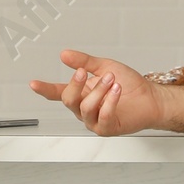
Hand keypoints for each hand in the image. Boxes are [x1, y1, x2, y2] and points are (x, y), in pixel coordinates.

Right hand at [28, 50, 165, 138]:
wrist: (150, 98)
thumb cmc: (130, 85)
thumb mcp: (105, 66)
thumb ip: (84, 61)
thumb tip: (64, 54)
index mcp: (81, 94)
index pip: (58, 92)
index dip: (45, 88)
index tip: (33, 83)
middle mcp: (84, 109)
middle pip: (68, 100)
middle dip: (75, 84)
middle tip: (85, 72)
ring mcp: (94, 121)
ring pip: (85, 108)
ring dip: (99, 91)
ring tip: (112, 80)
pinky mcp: (107, 129)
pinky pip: (102, 118)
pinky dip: (109, 102)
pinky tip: (116, 91)